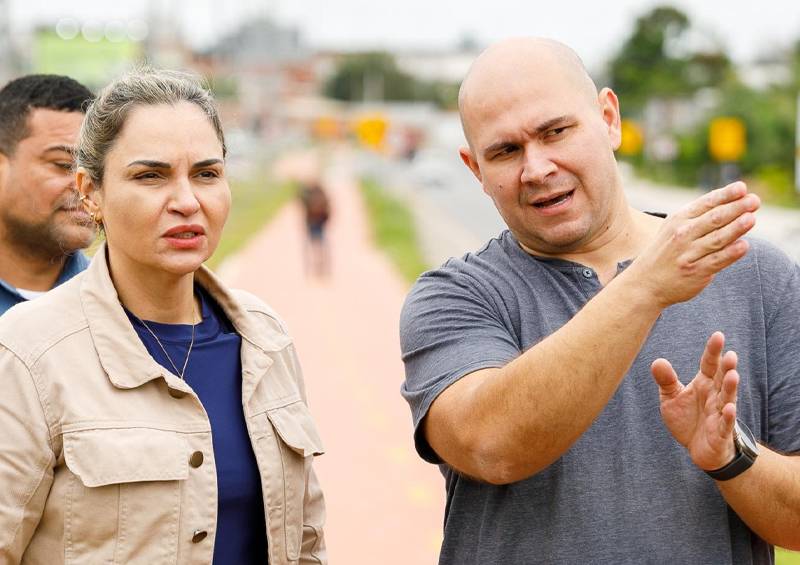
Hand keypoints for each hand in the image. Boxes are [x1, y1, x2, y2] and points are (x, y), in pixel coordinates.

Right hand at [629, 182, 759, 308]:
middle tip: (755, 201)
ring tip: (752, 218)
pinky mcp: (696, 272)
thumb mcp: (673, 228)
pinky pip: (717, 261)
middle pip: (714, 218)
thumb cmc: (665, 252)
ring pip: (717, 238)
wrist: (646, 283)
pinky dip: (731, 253)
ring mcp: (689, 254)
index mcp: (678, 220)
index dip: (725, 195)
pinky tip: (744, 245)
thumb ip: (698, 217)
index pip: (705, 203)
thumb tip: (732, 202)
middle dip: (736, 208)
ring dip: (736, 228)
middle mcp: (682, 235)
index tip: (742, 188)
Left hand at [650, 332, 738, 470]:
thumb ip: (666, 380)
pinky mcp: (720, 432)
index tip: (718, 335)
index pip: (710, 364)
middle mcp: (714, 396)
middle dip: (727, 367)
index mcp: (704, 384)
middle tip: (730, 354)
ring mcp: (720, 413)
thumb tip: (657, 361)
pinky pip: (725, 423)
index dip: (713, 351)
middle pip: (722, 379)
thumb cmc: (687, 419)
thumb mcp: (670, 398)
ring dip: (731, 388)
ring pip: (727, 398)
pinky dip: (728, 416)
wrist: (698, 449)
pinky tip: (729, 408)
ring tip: (733, 375)